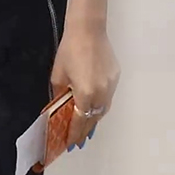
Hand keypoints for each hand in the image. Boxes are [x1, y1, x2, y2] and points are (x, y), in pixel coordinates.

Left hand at [50, 23, 118, 149]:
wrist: (88, 29)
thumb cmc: (69, 50)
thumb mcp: (58, 75)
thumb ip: (60, 94)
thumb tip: (62, 106)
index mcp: (86, 93)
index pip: (80, 120)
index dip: (75, 134)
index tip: (71, 144)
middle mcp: (101, 93)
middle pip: (94, 118)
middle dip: (86, 130)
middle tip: (78, 141)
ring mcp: (111, 86)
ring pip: (103, 109)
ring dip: (94, 119)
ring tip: (86, 128)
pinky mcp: (115, 78)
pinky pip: (107, 97)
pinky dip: (100, 105)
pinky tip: (94, 107)